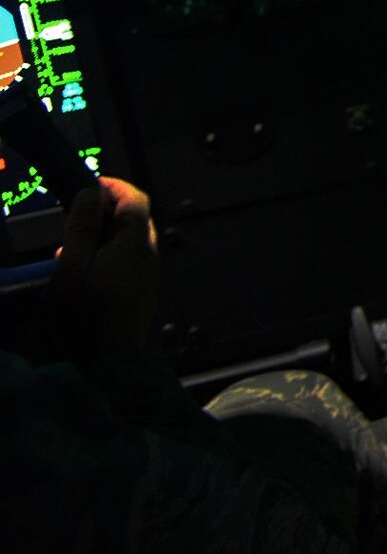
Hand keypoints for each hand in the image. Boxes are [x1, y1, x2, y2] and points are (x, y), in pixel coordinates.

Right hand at [48, 176, 159, 354]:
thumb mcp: (71, 268)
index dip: (115, 187)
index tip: (91, 183)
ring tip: (69, 245)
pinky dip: (106, 256)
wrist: (103, 370)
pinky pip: (127, 265)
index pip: (136, 201)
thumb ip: (81, 229)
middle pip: (135, 222)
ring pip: (130, 244)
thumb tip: (91, 193)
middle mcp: (150, 258)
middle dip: (107, 211)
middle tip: (76, 214)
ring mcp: (148, 279)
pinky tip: (81, 271)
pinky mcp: (141, 297)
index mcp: (137, 246)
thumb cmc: (83, 318)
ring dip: (103, 236)